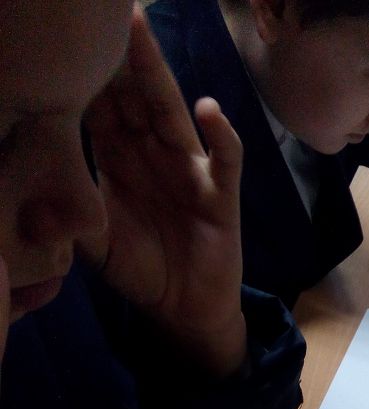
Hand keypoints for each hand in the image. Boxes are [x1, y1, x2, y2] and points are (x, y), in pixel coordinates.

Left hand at [82, 5, 246, 377]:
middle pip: (132, 94)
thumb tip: (33, 212)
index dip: (84, 70)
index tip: (65, 34)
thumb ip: (69, 223)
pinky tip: (208, 109)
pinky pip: (225, 160)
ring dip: (156, 73)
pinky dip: (221, 135)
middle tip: (101, 9)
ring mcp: (189, 168)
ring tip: (140, 32)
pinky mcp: (220, 195)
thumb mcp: (95, 245)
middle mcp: (153, 151)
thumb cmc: (140, 269)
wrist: (183, 309)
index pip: (98, 103)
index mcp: (117, 156)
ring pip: (171, 112)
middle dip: (116, 53)